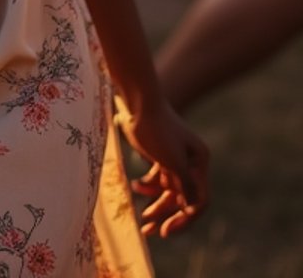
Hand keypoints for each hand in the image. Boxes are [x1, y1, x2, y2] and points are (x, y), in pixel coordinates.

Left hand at [117, 96, 208, 237]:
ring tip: (143, 220)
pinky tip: (136, 186)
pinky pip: (157, 180)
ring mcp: (175, 160)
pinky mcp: (160, 156)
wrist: (137, 103)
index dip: (184, 219)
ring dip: (156, 206)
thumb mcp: (172, 161)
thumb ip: (184, 186)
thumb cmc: (156, 130)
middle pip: (182, 198)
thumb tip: (191, 208)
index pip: (199, 200)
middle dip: (166, 215)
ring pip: (168, 191)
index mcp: (199, 162)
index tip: (167, 230)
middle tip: (151, 231)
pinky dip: (147, 187)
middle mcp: (191, 163)